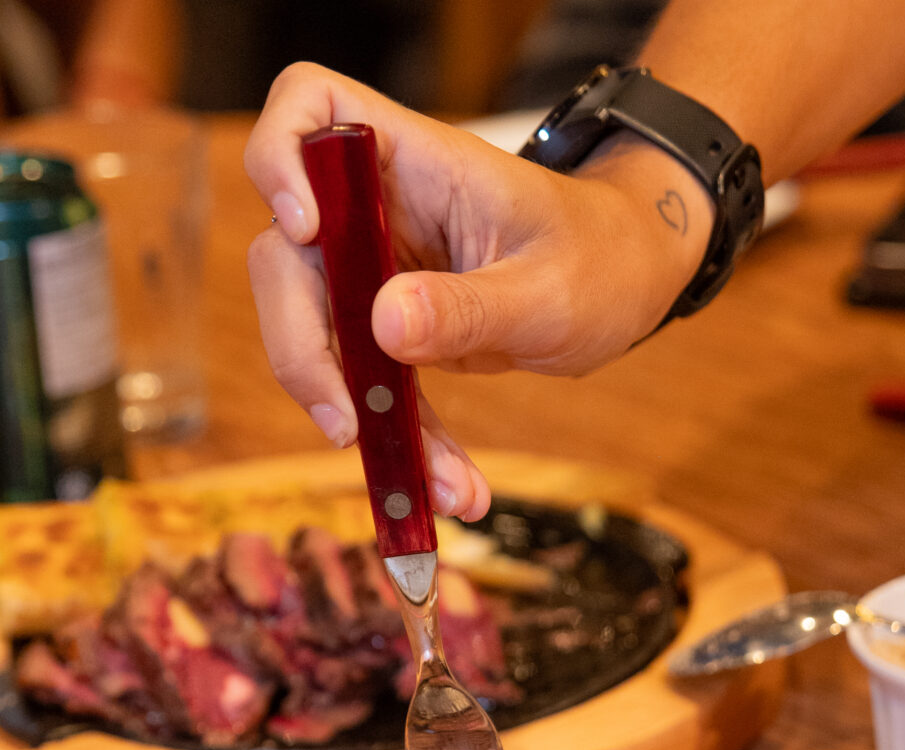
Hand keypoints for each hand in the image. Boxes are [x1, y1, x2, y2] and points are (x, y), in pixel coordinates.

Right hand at [245, 63, 710, 517]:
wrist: (624, 286)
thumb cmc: (598, 257)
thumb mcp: (547, 288)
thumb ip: (469, 305)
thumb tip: (385, 324)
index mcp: (413, 161)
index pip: (310, 106)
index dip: (280, 158)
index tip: (305, 229)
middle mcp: (377, 210)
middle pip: (286, 259)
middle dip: (305, 349)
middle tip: (347, 426)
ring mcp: (377, 271)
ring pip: (321, 340)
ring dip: (362, 421)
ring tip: (440, 486)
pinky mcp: (390, 330)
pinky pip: (372, 386)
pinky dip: (405, 443)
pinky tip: (454, 489)